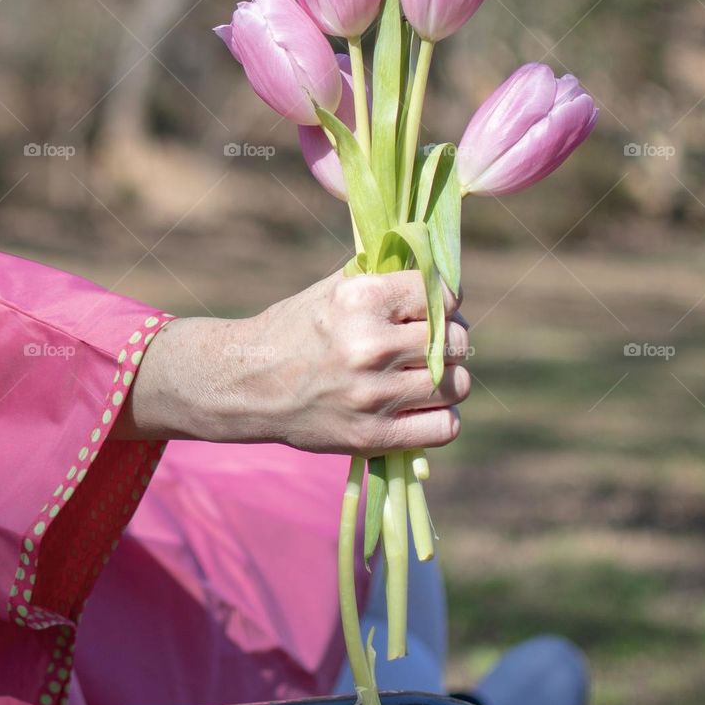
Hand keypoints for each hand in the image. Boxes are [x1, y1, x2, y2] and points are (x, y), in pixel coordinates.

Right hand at [116, 270, 470, 454]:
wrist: (247, 384)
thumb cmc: (296, 328)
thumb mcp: (334, 288)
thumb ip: (385, 276)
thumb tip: (439, 268)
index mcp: (362, 299)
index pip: (442, 294)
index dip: (446, 299)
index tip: (436, 306)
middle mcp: (370, 346)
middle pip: (457, 340)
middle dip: (451, 339)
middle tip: (432, 342)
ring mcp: (373, 395)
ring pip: (456, 384)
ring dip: (449, 378)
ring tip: (427, 374)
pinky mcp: (373, 436)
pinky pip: (444, 427)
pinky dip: (443, 416)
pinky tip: (424, 405)